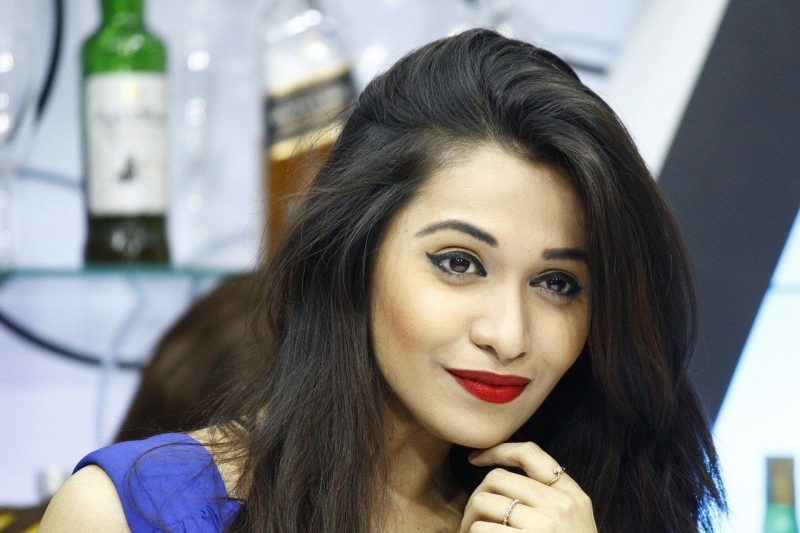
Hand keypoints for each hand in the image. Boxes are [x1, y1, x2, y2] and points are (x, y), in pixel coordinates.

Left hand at [459, 442, 596, 531]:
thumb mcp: (574, 519)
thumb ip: (550, 496)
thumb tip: (500, 475)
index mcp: (572, 495)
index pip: (530, 454)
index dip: (498, 450)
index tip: (475, 459)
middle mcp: (560, 506)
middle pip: (497, 479)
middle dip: (477, 494)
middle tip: (473, 516)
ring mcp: (544, 526)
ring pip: (484, 502)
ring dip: (470, 519)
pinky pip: (483, 530)